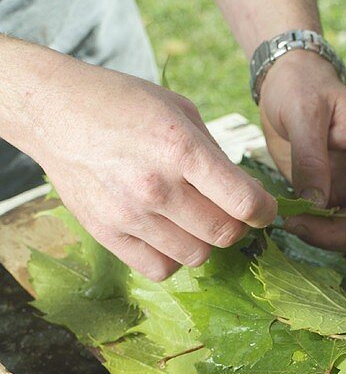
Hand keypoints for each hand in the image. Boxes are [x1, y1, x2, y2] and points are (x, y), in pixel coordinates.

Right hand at [30, 59, 277, 279]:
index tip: (263, 208)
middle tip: (228, 213)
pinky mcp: (108, 234)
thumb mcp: (177, 109)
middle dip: (237, 226)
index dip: (264, 211)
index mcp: (180, 148)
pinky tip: (167, 234)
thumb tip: (244, 191)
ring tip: (192, 219)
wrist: (54, 110)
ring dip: (204, 242)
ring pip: (196, 257)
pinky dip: (172, 258)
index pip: (244, 202)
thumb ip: (214, 153)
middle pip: (224, 235)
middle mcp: (156, 185)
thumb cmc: (121, 104)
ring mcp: (130, 214)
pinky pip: (160, 269)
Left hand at [258, 52, 345, 251]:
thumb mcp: (303, 112)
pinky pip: (332, 227)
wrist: (283, 84)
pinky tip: (293, 219)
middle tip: (303, 227)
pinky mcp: (330, 197)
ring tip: (294, 222)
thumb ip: (310, 157)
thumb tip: (316, 203)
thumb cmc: (300, 86)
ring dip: (328, 238)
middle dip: (345, 234)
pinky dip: (316, 232)